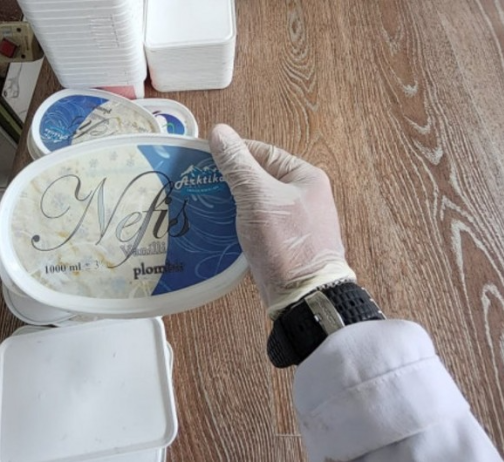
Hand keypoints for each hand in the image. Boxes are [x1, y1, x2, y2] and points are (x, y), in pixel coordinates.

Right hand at [208, 124, 355, 318]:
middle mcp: (304, 196)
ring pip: (256, 204)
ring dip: (232, 205)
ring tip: (204, 207)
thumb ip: (237, 164)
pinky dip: (239, 225)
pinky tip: (219, 229)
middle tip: (199, 184)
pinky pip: (258, 226)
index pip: (262, 152)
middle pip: (258, 178)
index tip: (203, 157)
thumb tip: (219, 132)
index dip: (232, 153)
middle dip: (229, 182)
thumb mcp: (257, 197)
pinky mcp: (286, 245)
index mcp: (305, 177)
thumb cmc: (286, 242)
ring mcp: (296, 222)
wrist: (303, 297)